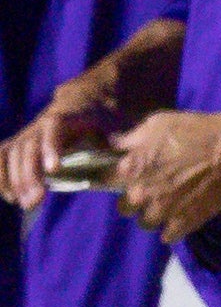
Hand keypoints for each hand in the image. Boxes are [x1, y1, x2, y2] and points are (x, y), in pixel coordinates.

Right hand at [3, 69, 121, 210]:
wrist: (87, 102)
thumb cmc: (103, 120)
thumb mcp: (114, 127)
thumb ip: (117, 142)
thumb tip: (123, 165)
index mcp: (68, 116)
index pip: (54, 126)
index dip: (51, 146)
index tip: (53, 169)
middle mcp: (42, 123)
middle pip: (29, 146)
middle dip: (29, 175)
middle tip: (35, 202)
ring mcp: (28, 133)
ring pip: (11, 153)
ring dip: (14, 180)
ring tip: (25, 203)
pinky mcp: (18, 143)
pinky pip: (2, 156)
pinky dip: (0, 175)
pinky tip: (9, 196)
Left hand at [109, 107, 220, 241]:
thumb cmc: (194, 131)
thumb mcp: (159, 123)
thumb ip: (131, 137)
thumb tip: (114, 143)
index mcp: (130, 170)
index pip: (104, 181)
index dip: (116, 177)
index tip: (126, 174)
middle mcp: (141, 195)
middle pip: (125, 208)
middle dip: (135, 200)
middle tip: (151, 190)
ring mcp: (162, 212)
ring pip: (146, 223)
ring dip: (153, 215)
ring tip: (167, 205)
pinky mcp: (183, 223)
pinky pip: (168, 236)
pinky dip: (171, 229)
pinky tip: (179, 217)